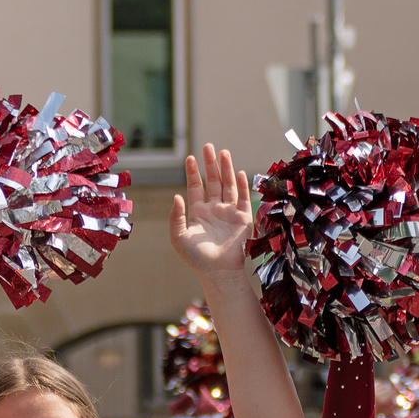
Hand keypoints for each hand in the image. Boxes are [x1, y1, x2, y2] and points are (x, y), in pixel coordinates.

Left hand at [170, 144, 253, 279]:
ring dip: (226, 169)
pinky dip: (241, 185)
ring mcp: (229, 212)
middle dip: (210, 164)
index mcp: (198, 212)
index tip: (190, 158)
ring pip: (228, 185)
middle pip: (213, 181)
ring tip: (223, 152)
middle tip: (208, 146)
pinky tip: (238, 172)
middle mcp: (214, 209)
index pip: (196, 187)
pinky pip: (242, 198)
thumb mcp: (178, 237)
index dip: (193, 172)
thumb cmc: (196, 257)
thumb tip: (176, 195)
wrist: (218, 271)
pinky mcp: (242, 218)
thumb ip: (176, 216)